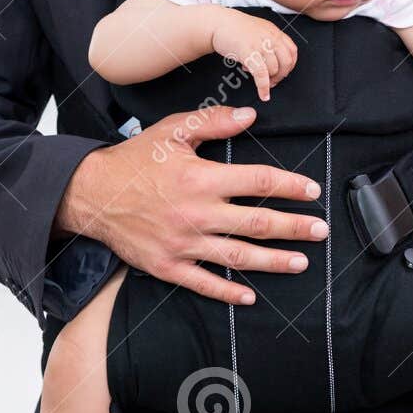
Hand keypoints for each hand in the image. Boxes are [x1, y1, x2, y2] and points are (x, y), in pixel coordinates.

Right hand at [54, 105, 327, 304]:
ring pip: (238, 256)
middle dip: (295, 227)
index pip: (258, 181)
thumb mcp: (171, 131)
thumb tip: (250, 115)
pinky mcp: (168, 265)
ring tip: (301, 262)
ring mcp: (183, 243)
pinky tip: (250, 296)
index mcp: (201, 178)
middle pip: (257, 222)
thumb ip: (212, 122)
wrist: (91, 193)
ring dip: (273, 261)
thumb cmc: (134, 160)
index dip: (290, 186)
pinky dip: (228, 292)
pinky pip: (203, 282)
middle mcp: (197, 213)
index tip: (312, 191)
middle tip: (321, 231)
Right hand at [210, 11, 297, 101]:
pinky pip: (261, 74)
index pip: (292, 50)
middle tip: (274, 81)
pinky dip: (263, 87)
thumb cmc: (234, 28)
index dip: (290, 65)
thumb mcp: (258, 30)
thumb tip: (275, 61)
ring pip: (273, 69)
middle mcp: (269, 37)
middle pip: (286, 62)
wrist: (216, 23)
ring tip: (260, 81)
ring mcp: (259, 45)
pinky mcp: (248, 52)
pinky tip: (263, 95)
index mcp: (274, 31)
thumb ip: (269, 41)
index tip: (284, 72)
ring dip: (269, 80)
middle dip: (281, 75)